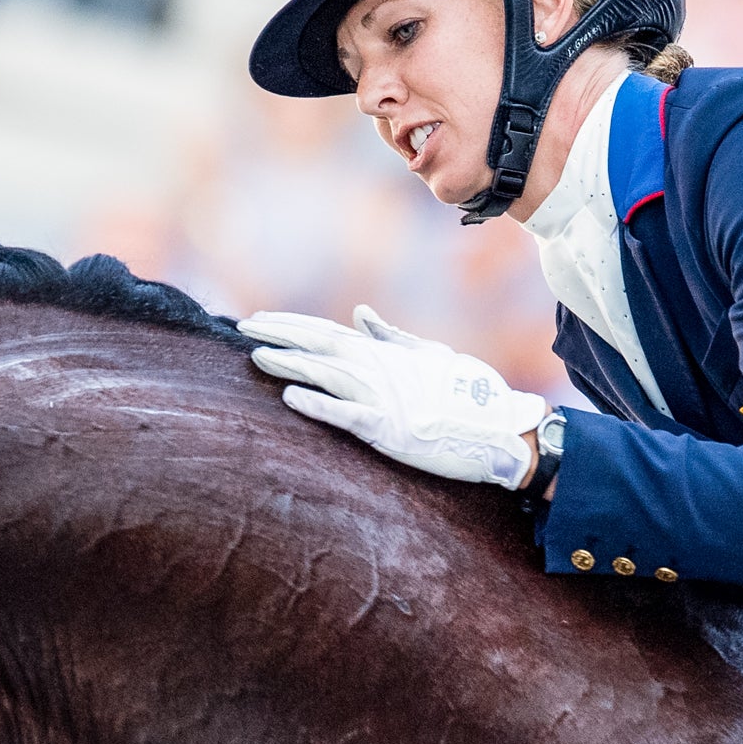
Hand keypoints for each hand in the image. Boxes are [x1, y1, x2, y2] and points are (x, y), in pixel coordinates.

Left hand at [242, 306, 548, 489]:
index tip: (259, 320)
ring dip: (290, 363)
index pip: (326, 332)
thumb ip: (391, 337)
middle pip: (319, 345)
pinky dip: (318, 404)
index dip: (290, 324)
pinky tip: (290, 397)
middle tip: (243, 328)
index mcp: (384, 353)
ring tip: (257, 357)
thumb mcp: (430, 355)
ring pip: (326, 374)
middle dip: (280, 335)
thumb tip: (361, 313)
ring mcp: (382, 398)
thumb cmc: (469, 393)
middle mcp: (378, 369)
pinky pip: (346, 415)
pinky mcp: (388, 430)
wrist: (499, 429)